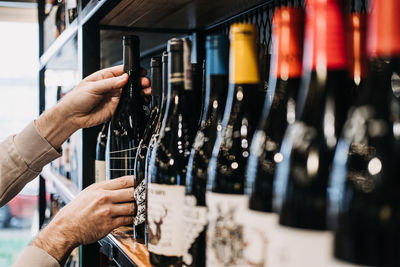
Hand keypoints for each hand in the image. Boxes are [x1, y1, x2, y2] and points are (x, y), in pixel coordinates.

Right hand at [31, 176, 134, 262]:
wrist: (66, 227)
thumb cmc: (78, 210)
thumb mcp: (89, 192)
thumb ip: (106, 188)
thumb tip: (124, 185)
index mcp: (100, 188)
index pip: (125, 181)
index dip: (137, 181)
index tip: (142, 183)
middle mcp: (104, 198)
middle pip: (132, 193)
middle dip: (140, 195)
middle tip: (144, 196)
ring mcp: (107, 212)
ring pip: (132, 207)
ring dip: (138, 208)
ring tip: (139, 207)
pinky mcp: (109, 224)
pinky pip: (127, 220)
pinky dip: (132, 218)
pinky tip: (133, 217)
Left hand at [36, 65, 150, 148]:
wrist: (72, 116)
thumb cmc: (76, 98)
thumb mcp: (93, 87)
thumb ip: (110, 83)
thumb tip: (125, 78)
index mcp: (105, 76)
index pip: (122, 71)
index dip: (133, 71)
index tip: (141, 72)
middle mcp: (112, 86)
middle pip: (130, 82)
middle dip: (139, 81)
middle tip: (145, 83)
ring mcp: (115, 97)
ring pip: (132, 92)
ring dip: (140, 91)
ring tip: (147, 91)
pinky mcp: (117, 107)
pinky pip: (129, 104)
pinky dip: (137, 102)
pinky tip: (142, 100)